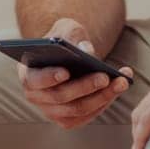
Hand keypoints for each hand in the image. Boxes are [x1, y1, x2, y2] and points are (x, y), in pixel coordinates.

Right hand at [17, 17, 133, 130]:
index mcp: (28, 73)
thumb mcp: (66, 29)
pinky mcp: (67, 119)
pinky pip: (87, 115)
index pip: (35, 80)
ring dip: (102, 97)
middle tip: (105, 76)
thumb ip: (73, 35)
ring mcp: (50, 111)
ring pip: (77, 109)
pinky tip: (119, 87)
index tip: (65, 72)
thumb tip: (87, 50)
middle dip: (85, 87)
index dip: (48, 77)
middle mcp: (35, 96)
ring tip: (122, 81)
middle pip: (60, 97)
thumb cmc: (64, 40)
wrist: (69, 56)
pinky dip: (104, 102)